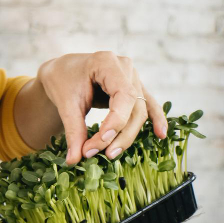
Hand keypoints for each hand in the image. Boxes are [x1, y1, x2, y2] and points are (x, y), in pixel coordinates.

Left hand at [37, 51, 167, 165]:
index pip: (123, 95)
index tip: (102, 141)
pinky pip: (148, 105)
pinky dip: (156, 120)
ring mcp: (133, 77)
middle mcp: (125, 67)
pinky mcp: (135, 88)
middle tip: (96, 154)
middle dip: (118, 134)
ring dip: (127, 136)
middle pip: (133, 107)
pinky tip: (161, 134)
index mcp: (106, 62)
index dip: (117, 121)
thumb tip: (75, 160)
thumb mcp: (65, 103)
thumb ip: (73, 130)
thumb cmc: (63, 81)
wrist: (63, 72)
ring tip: (110, 155)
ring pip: (140, 111)